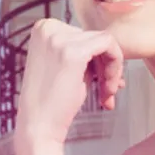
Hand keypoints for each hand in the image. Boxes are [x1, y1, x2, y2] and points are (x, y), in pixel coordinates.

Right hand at [14, 19, 124, 153]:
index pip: (82, 33)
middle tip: (106, 91)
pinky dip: (116, 64)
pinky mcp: (74, 52)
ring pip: (104, 40)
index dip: (94, 58)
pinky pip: (109, 45)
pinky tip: (108, 88)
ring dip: (111, 69)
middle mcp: (49, 28)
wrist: (38, 127)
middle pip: (93, 37)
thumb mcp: (61, 65)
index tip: (98, 80)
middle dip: (104, 65)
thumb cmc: (50, 102)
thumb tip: (109, 49)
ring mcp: (60, 38)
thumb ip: (80, 51)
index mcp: (43, 28)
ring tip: (107, 93)